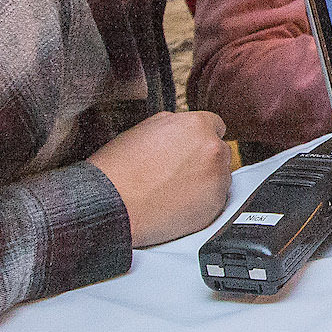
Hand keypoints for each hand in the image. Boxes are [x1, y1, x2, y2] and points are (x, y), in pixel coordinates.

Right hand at [88, 111, 233, 246]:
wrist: (112, 206)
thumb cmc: (119, 171)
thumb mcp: (143, 129)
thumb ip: (171, 124)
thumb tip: (179, 128)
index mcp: (196, 125)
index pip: (215, 125)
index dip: (199, 138)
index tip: (191, 147)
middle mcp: (213, 149)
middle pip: (218, 151)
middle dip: (203, 160)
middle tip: (178, 171)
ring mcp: (218, 179)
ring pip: (219, 176)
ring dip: (204, 181)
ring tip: (173, 189)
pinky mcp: (216, 205)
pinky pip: (216, 200)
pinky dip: (202, 203)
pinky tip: (177, 203)